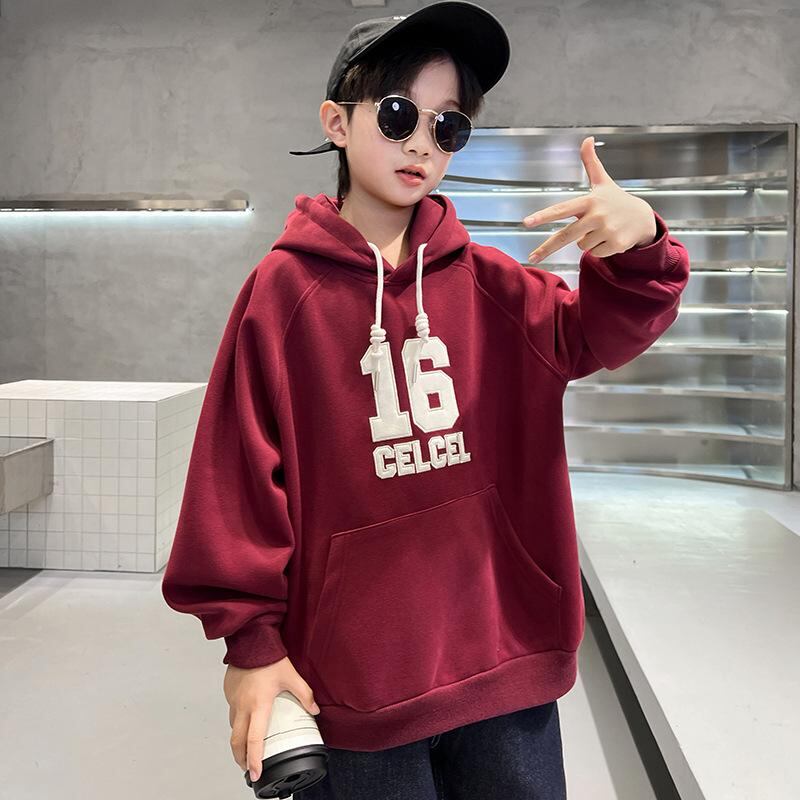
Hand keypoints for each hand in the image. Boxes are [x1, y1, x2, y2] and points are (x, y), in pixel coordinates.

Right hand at [225, 657, 319, 782]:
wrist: (251, 640)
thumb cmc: (269, 657)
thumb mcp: (291, 677)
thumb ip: (305, 695)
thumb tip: (314, 710)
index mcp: (259, 705)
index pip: (254, 740)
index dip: (254, 760)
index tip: (256, 773)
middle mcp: (243, 706)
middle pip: (237, 741)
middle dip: (241, 758)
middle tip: (248, 767)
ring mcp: (233, 700)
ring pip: (233, 727)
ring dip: (239, 740)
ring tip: (247, 746)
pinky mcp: (228, 693)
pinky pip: (232, 712)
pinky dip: (237, 722)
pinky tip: (246, 720)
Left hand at [522, 136, 657, 262]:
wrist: (643, 218)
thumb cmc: (617, 200)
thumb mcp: (603, 181)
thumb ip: (591, 162)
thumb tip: (587, 138)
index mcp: (589, 201)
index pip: (561, 209)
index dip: (544, 215)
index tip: (527, 222)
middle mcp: (597, 216)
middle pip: (565, 236)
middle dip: (547, 248)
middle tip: (532, 257)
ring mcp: (607, 230)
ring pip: (581, 246)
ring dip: (588, 241)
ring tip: (602, 230)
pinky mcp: (616, 244)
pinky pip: (594, 254)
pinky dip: (600, 250)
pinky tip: (610, 238)